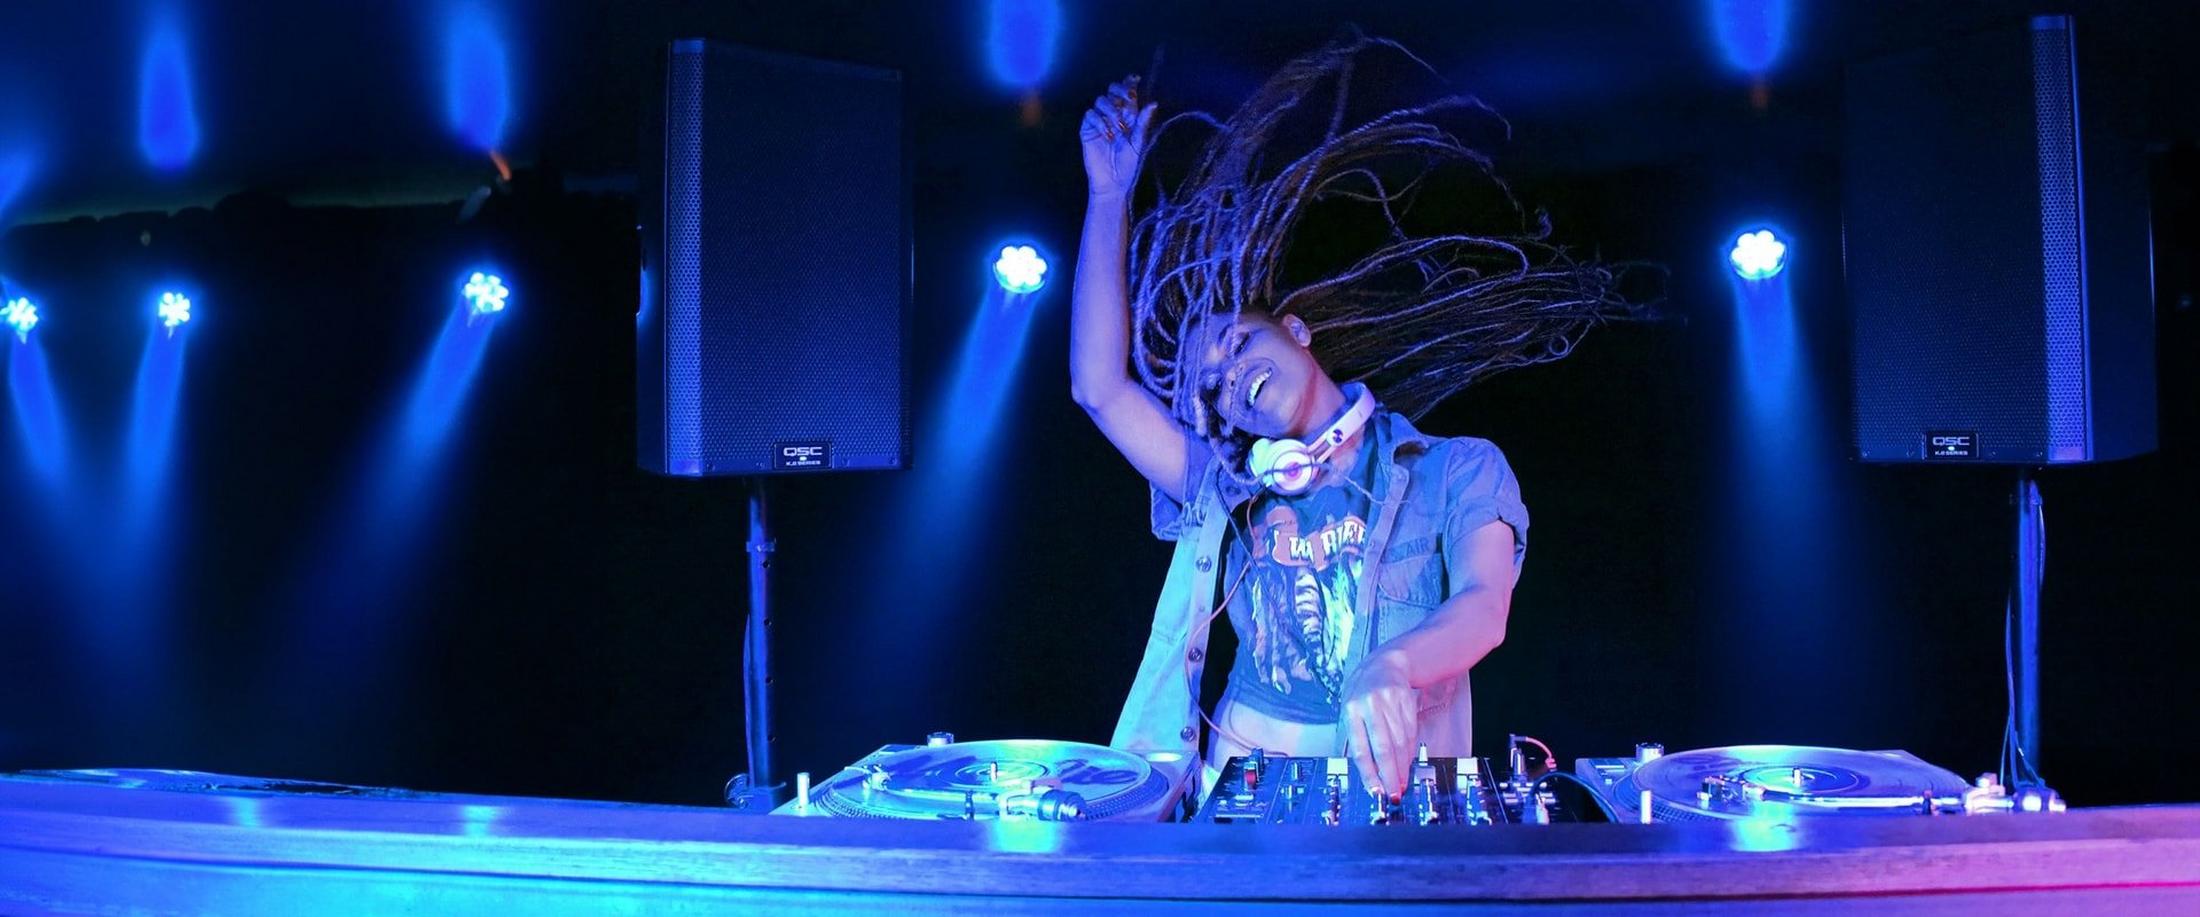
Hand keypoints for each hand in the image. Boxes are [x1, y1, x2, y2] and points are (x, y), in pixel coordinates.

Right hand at [1080, 76, 1156, 199]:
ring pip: (1101, 100)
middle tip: (1126, 100)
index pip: (1128, 93)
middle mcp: (1114, 115)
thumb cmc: (1128, 166)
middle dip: (1119, 91)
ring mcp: (1100, 121)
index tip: (1135, 79)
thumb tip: (1153, 103)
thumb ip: (1143, 123)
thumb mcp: (1139, 143)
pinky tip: (1107, 134)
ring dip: (1110, 111)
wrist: (1113, 183)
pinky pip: (1090, 115)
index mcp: (1129, 116)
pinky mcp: (1087, 129)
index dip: (1129, 83)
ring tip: (1118, 128)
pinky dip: (1099, 121)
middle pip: (1112, 91)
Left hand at [1340, 649, 1416, 799]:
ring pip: (1399, 743)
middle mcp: (1370, 705)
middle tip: (1394, 794)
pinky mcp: (1406, 701)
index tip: (1375, 791)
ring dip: (1401, 767)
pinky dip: (1409, 752)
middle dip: (1390, 774)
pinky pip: (1410, 733)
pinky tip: (1407, 764)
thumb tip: (1369, 771)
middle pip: (1384, 747)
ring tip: (1400, 783)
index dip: (1369, 773)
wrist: (1385, 663)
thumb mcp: (1349, 709)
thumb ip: (1356, 736)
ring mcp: (1390, 702)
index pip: (1361, 749)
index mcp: (1350, 710)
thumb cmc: (1361, 692)